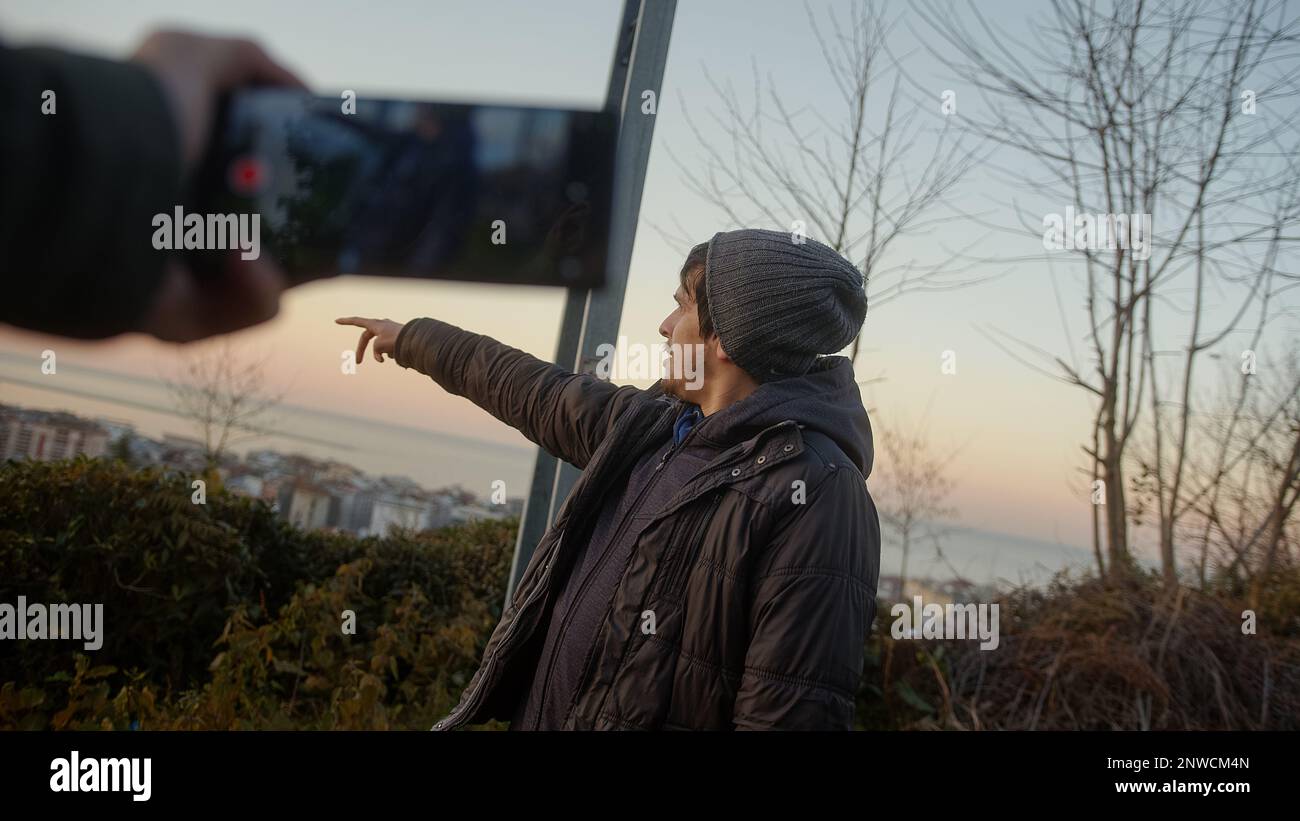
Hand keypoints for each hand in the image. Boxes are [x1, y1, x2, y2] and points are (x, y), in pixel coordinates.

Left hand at [130, 31, 305, 341]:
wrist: (101, 179)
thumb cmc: (140, 116)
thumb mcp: (191, 55)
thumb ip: (249, 63)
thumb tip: (303, 94)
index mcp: (176, 172)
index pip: (244, 187)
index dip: (286, 185)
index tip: (318, 180)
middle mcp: (173, 227)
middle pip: (262, 240)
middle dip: (298, 235)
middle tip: (320, 222)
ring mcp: (177, 276)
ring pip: (262, 285)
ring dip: (274, 268)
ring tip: (257, 244)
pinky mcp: (183, 319)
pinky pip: (248, 312)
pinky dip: (256, 288)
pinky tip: (246, 257)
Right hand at [336, 316, 404, 363]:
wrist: (415, 340)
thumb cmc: (396, 340)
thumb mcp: (379, 345)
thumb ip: (376, 349)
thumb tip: (382, 355)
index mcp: (375, 324)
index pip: (357, 321)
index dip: (346, 322)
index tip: (336, 321)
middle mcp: (381, 326)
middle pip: (366, 338)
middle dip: (362, 350)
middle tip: (357, 362)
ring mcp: (389, 331)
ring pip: (379, 346)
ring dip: (384, 353)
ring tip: (393, 350)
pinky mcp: (396, 338)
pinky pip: (389, 349)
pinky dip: (392, 353)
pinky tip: (400, 353)